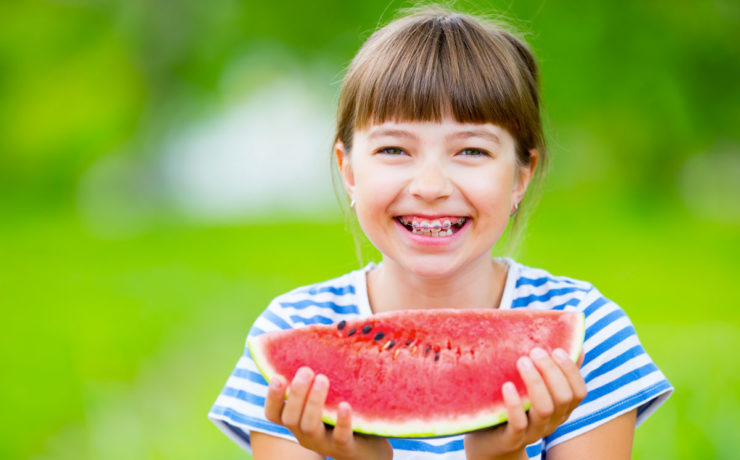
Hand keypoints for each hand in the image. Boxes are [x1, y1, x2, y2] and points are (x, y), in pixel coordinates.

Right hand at [264, 367, 392, 459]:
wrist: (371, 447)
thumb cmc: (345, 414)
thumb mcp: (328, 398)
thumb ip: (317, 377)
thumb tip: (316, 331)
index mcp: (298, 420)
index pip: (274, 414)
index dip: (272, 397)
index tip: (278, 377)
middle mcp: (306, 434)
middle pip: (290, 418)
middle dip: (296, 393)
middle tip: (306, 371)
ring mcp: (324, 443)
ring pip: (309, 426)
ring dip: (313, 402)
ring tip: (323, 379)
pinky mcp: (346, 448)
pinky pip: (340, 437)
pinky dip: (341, 421)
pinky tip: (345, 405)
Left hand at [464, 347, 586, 459]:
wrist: (491, 441)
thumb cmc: (515, 406)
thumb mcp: (535, 389)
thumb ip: (554, 371)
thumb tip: (578, 345)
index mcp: (561, 408)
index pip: (579, 392)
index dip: (571, 371)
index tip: (556, 350)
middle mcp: (552, 421)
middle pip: (563, 397)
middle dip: (551, 371)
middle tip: (535, 351)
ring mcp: (533, 431)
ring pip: (544, 409)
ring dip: (535, 382)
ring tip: (522, 361)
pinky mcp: (512, 438)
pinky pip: (519, 423)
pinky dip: (515, 403)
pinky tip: (507, 386)